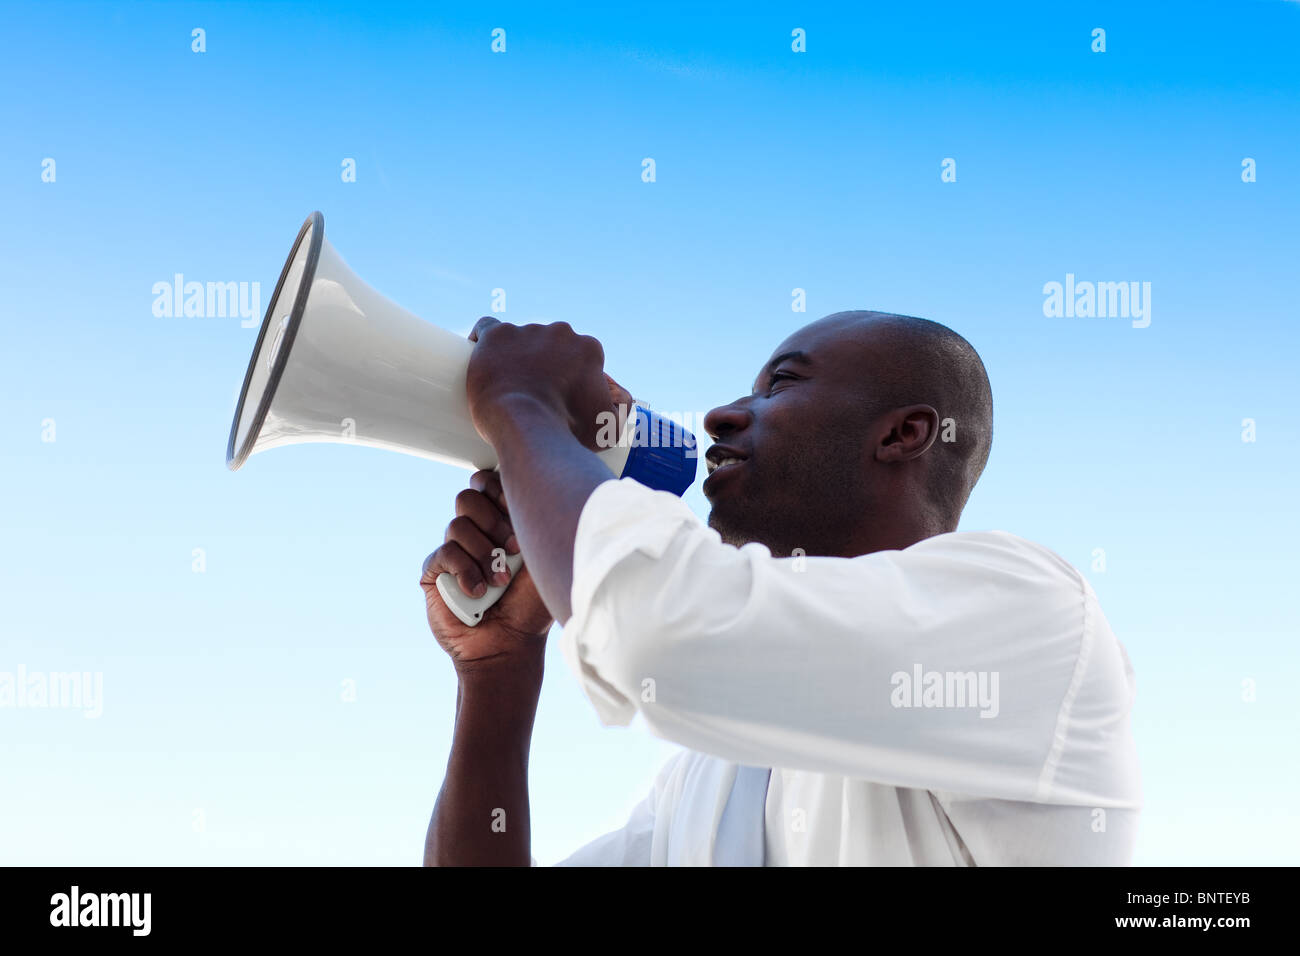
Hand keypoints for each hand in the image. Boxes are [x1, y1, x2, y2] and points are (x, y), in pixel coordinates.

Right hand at [419, 470, 553, 670]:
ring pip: (458, 525)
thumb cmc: (532, 604)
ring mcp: (453, 551)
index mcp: (501, 521)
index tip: (521, 521)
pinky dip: (466, 572)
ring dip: (484, 554)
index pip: (489, 483)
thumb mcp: (540, 557)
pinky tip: (479, 592)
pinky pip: (445, 554)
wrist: (510, 644)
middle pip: (469, 496)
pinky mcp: (434, 572)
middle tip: (514, 550)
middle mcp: (475, 532)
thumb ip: (530, 520)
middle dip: (494, 522)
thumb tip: (524, 483)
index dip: (501, 493)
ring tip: (499, 582)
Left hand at [464, 317, 623, 450]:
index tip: (554, 395)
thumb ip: (621, 411)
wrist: (527, 428)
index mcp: (588, 349)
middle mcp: (561, 332)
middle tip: (530, 393)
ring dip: (514, 355)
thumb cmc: (568, 432)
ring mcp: (527, 331)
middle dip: (541, 364)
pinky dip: (484, 339)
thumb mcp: (608, 428)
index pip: (577, 357)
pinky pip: (487, 327)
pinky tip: (481, 356)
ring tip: (505, 382)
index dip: (566, 376)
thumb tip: (620, 400)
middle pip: (549, 345)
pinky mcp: (497, 335)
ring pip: (519, 338)